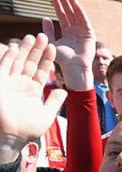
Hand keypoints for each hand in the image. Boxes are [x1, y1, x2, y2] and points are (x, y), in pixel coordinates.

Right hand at [0, 34, 64, 162]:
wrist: (9, 136)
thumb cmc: (27, 129)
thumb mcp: (46, 114)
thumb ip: (55, 101)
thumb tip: (65, 91)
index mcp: (34, 90)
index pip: (42, 71)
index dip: (47, 59)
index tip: (54, 47)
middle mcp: (22, 84)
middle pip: (30, 62)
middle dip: (37, 50)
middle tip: (44, 35)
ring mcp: (10, 83)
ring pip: (18, 62)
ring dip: (25, 50)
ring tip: (33, 36)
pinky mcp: (0, 82)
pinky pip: (4, 67)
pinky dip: (10, 57)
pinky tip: (16, 47)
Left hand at [41, 0, 94, 90]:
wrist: (73, 67)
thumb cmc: (61, 59)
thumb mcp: (50, 42)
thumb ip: (48, 31)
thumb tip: (45, 18)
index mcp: (67, 33)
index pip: (62, 16)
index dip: (57, 6)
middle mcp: (76, 31)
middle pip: (69, 13)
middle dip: (64, 2)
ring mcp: (83, 32)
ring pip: (77, 14)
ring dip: (72, 3)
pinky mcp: (90, 34)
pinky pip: (84, 20)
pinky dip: (80, 10)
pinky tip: (74, 2)